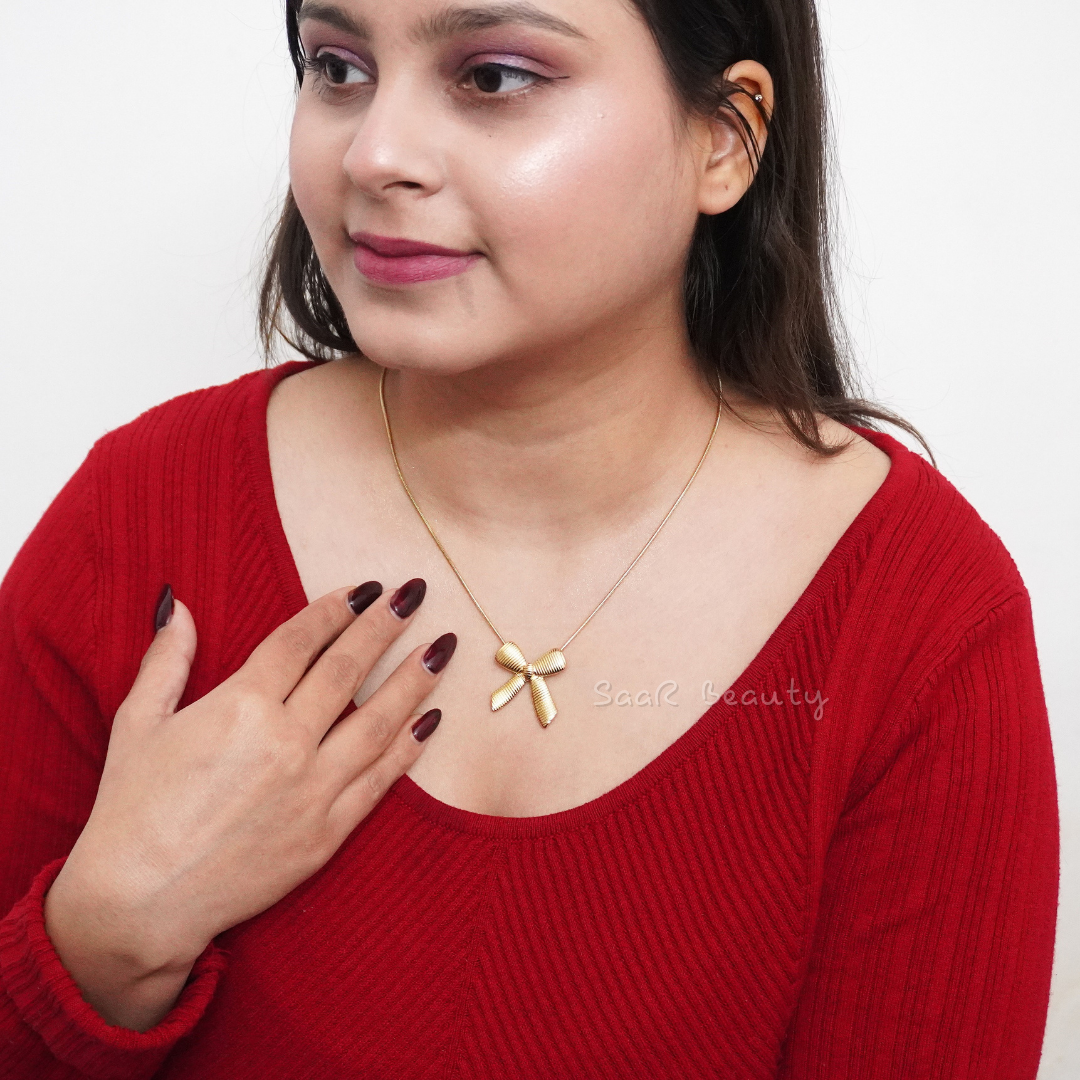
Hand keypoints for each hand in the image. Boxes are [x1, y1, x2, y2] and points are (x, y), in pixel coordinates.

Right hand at [43, 578, 453, 1030]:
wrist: (138, 906)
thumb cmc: (130, 811)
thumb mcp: (137, 724)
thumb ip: (166, 660)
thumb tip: (176, 603)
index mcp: (238, 707)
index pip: (300, 642)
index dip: (335, 610)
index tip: (364, 588)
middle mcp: (284, 741)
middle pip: (347, 670)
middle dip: (384, 627)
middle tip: (415, 594)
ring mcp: (311, 789)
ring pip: (377, 721)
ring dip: (413, 680)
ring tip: (442, 648)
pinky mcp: (326, 833)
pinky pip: (379, 781)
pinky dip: (408, 749)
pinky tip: (431, 721)